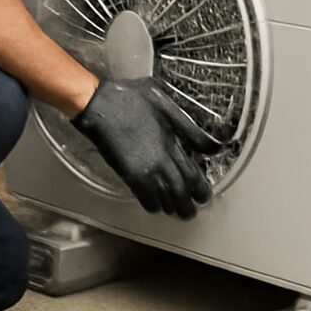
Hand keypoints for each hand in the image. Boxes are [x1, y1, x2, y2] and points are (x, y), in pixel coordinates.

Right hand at [71, 77, 220, 218]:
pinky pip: (145, 200)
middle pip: (181, 191)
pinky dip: (154, 206)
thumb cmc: (129, 98)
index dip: (201, 188)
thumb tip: (212, 145)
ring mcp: (144, 170)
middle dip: (189, 205)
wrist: (98, 105)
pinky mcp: (128, 175)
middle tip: (192, 210)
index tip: (204, 194)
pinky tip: (156, 205)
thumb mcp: (165, 103)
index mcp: (171, 141)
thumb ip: (189, 127)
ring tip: (178, 211)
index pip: (193, 174)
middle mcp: (160, 160)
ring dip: (174, 208)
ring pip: (165, 199)